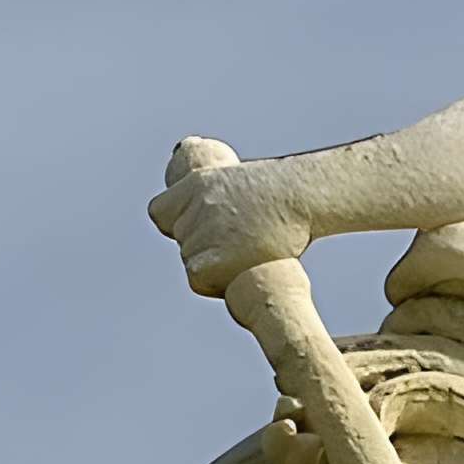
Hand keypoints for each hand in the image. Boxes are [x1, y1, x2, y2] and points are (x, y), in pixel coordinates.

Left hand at [147, 142, 311, 294]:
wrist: (303, 196)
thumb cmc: (285, 193)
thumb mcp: (240, 182)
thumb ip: (215, 198)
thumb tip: (201, 192)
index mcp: (196, 184)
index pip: (159, 212)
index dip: (178, 222)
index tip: (201, 225)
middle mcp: (194, 207)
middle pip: (182, 242)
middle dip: (204, 246)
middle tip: (242, 240)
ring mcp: (202, 233)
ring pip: (190, 261)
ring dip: (214, 264)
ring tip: (249, 252)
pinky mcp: (211, 261)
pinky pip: (198, 280)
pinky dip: (216, 282)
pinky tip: (243, 269)